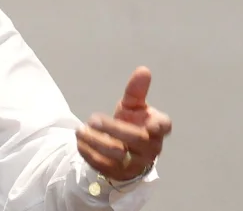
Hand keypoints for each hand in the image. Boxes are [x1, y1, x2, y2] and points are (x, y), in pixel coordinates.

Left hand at [76, 66, 171, 181]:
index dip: (158, 125)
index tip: (149, 123)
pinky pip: (103, 165)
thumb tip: (143, 70)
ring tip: (80, 130)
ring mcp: (135, 163)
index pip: (163, 126)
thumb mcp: (133, 106)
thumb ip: (136, 90)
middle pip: (136, 139)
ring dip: (96, 141)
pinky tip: (79, 141)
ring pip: (117, 154)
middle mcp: (150, 148)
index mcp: (157, 129)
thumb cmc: (131, 123)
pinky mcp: (118, 173)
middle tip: (93, 119)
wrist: (122, 150)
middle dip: (113, 128)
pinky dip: (88, 152)